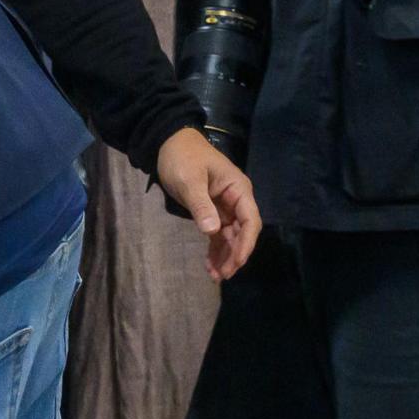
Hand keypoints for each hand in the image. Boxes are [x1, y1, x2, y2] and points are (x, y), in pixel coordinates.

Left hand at [155, 127, 262, 280]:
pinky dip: (215, 249)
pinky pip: (218, 234)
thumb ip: (201, 205)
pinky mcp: (212, 211)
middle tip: (223, 274)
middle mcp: (236, 200)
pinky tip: (210, 265)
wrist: (167, 142)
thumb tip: (212, 231)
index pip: (250, 221)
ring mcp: (225, 207)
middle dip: (235, 254)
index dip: (246, 243)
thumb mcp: (189, 180)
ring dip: (225, 255)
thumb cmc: (182, 157)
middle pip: (242, 232)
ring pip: (230, 236)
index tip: (237, 261)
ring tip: (216, 276)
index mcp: (238, 190)